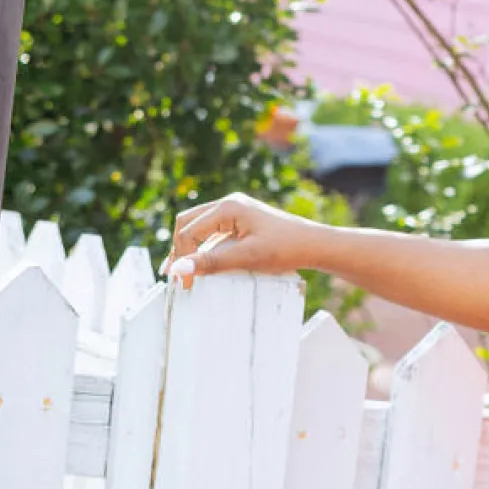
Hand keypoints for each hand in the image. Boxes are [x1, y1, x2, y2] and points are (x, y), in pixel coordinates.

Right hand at [163, 192, 318, 283]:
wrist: (316, 245)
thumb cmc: (285, 249)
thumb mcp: (247, 258)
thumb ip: (212, 263)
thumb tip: (178, 269)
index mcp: (227, 207)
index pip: (189, 231)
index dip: (181, 258)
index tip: (184, 284)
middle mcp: (228, 204)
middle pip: (188, 223)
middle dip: (178, 248)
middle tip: (173, 275)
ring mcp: (236, 211)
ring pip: (200, 227)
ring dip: (189, 248)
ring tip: (182, 271)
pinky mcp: (243, 221)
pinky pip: (214, 232)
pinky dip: (205, 247)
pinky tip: (203, 264)